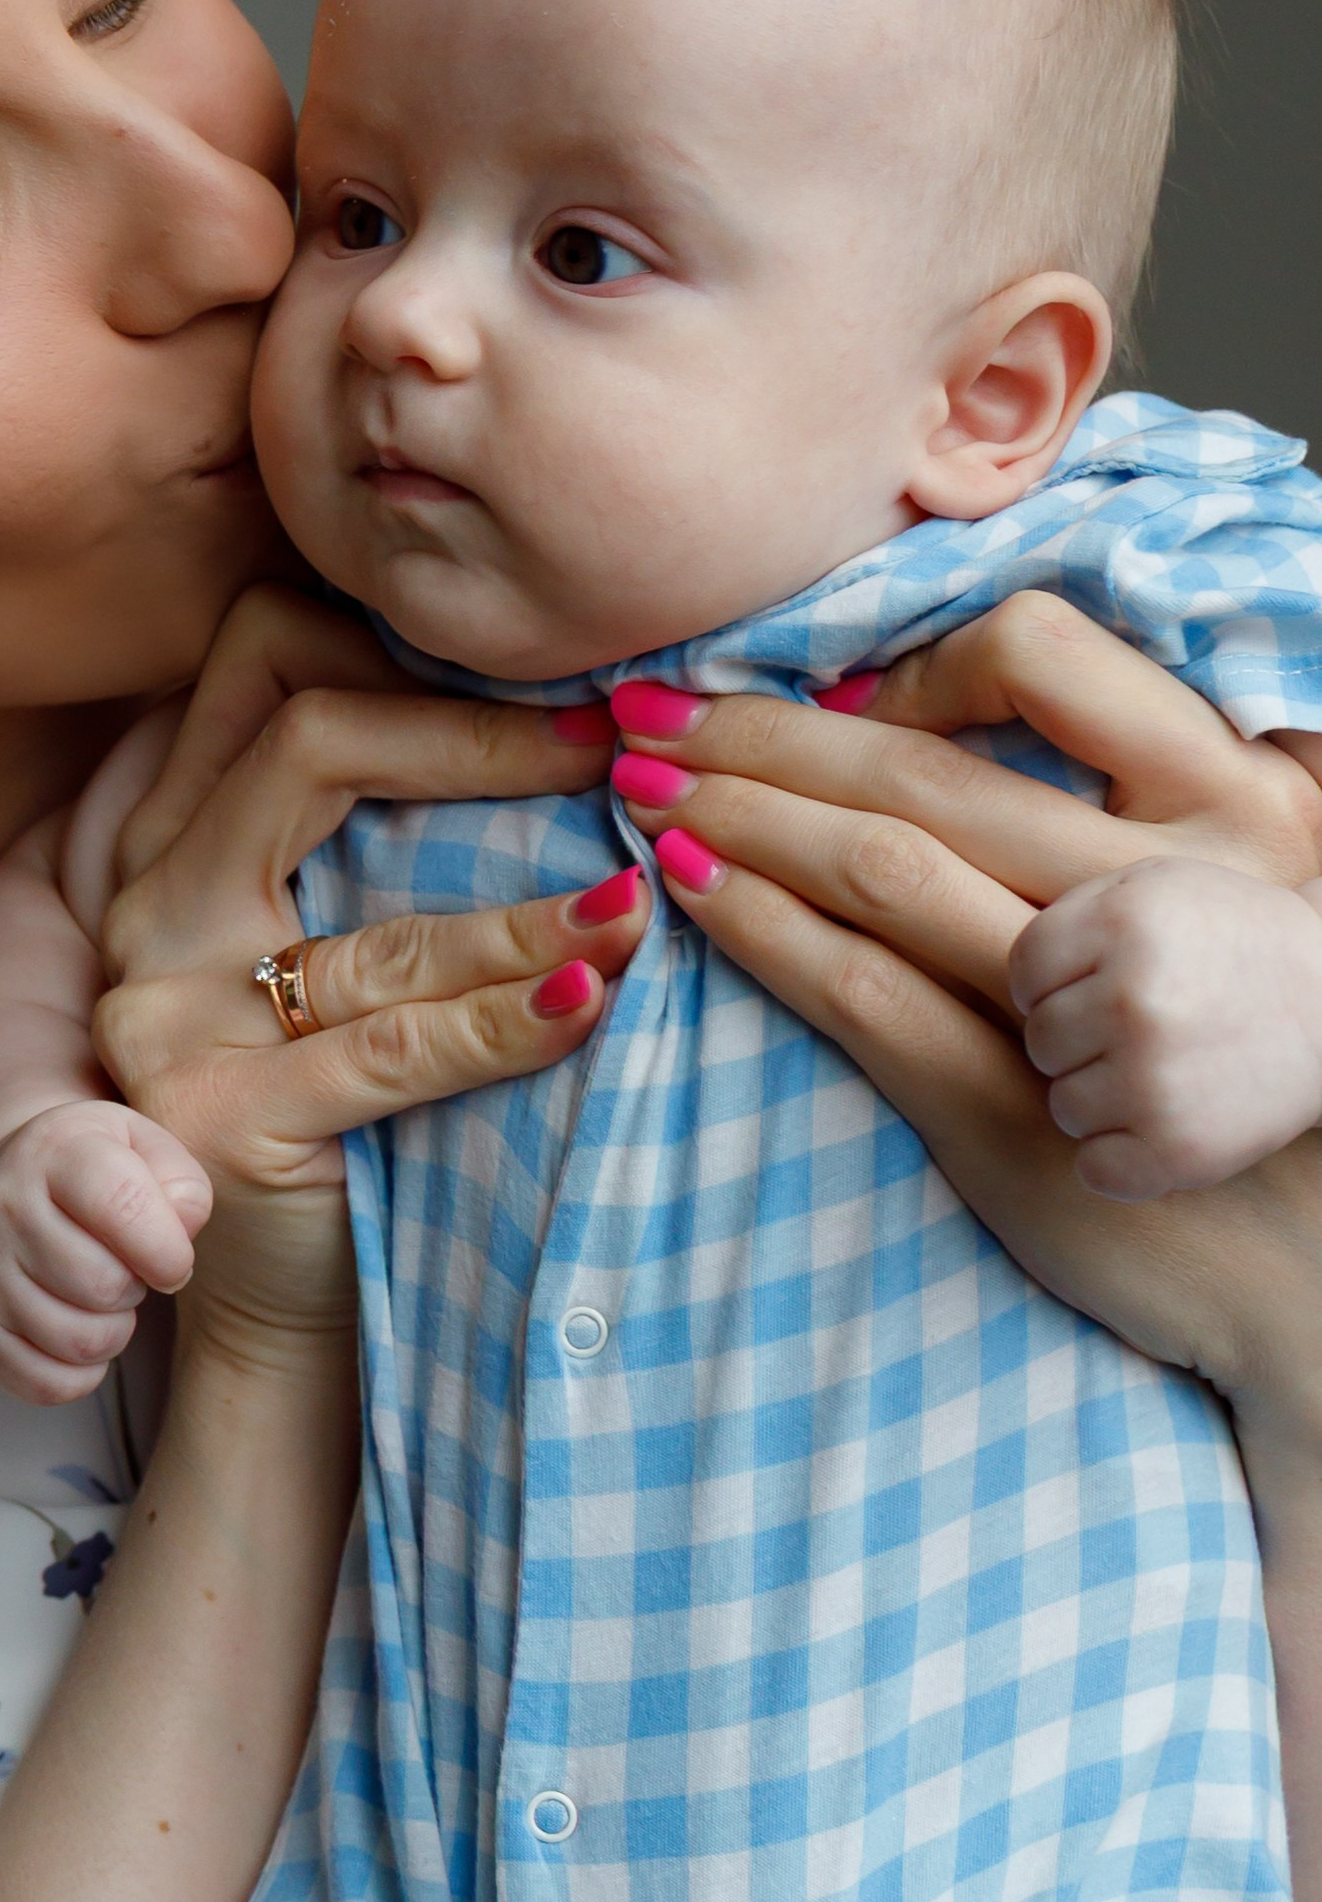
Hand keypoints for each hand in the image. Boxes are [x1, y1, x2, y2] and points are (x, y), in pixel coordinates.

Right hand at [0, 1101, 214, 1406]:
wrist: (6, 1185)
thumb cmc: (94, 1174)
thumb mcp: (147, 1150)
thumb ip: (184, 1187)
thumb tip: (180, 1240)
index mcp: (57, 1152)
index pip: (123, 1207)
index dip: (167, 1250)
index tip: (172, 1260)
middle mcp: (4, 1206)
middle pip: (104, 1285)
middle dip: (136, 1288)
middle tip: (126, 1269)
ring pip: (80, 1341)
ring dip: (113, 1331)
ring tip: (102, 1297)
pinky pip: (46, 1384)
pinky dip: (81, 1373)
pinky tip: (78, 1330)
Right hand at [93, 584, 648, 1359]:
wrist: (284, 1313)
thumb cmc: (350, 1113)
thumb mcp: (348, 950)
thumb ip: (386, 838)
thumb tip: (569, 716)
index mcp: (175, 839)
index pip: (260, 660)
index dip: (407, 653)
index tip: (556, 695)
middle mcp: (152, 909)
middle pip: (307, 744)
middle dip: (477, 738)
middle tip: (610, 755)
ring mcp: (169, 1016)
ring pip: (379, 929)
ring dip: (530, 918)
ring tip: (636, 908)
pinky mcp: (219, 1117)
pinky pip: (391, 1048)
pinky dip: (503, 1023)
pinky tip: (586, 1006)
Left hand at [606, 591, 1321, 1417]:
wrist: (1296, 1244)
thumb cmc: (1250, 1045)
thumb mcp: (1231, 890)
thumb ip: (1134, 800)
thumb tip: (960, 725)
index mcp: (1219, 794)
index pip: (1040, 657)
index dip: (906, 661)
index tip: (822, 684)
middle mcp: (1154, 884)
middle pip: (924, 776)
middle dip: (769, 732)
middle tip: (657, 704)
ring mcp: (1088, 1000)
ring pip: (882, 871)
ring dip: (744, 815)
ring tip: (644, 784)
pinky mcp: (1021, 1105)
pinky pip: (866, 994)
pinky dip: (766, 928)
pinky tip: (695, 888)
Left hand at [1012, 859, 1321, 1201]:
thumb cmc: (1232, 941)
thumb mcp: (1154, 886)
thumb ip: (1068, 912)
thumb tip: (980, 968)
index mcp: (1122, 924)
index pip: (1024, 973)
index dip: (1057, 985)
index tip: (1103, 988)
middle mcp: (1133, 1000)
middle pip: (1040, 1041)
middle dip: (1080, 1039)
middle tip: (1147, 1031)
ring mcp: (1154, 1080)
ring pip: (1063, 1105)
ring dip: (1102, 1096)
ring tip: (1167, 1070)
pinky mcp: (1179, 1150)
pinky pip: (1095, 1168)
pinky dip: (1123, 1158)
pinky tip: (1165, 1123)